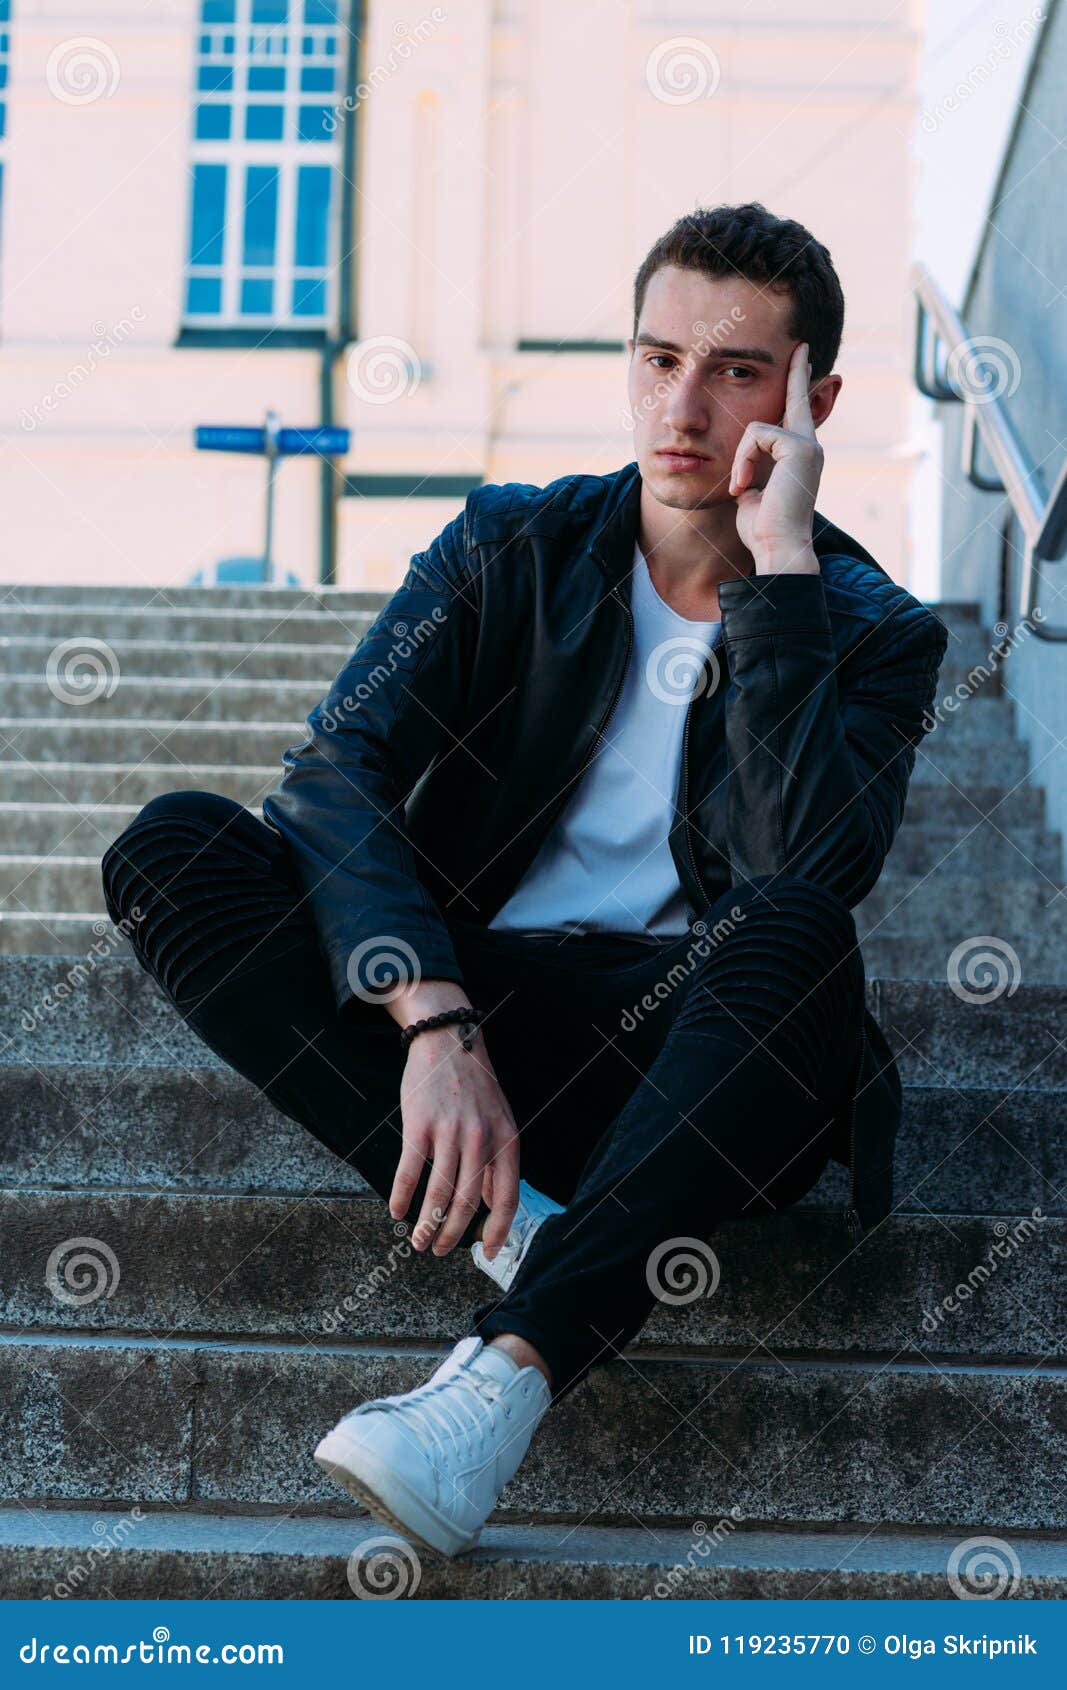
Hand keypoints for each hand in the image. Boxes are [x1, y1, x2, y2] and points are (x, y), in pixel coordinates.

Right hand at [389, 1020, 519, 1258]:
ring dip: (427, 1224)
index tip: (488, 1252)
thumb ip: (498, 1160)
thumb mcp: (500, 1119)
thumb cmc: (474, 1083)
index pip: (507, 1196)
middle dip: (453, 1234)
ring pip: (439, 1193)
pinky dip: (402, 1197)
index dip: (499, 1230)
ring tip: (418, 1242)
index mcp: (506, 1139)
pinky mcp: (420, 1125)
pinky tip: (397, 1211)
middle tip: (439, 1251)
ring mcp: (450, 1132)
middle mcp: (481, 1138)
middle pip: (468, 1202)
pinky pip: (410, 1171)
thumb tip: (491, 1203)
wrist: (447, 1040)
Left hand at [728, 340, 822, 575]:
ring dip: (740, 458)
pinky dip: (742, 460)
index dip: (798, 385)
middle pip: (798, 398)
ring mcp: (808, 445)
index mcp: (799, 455)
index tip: (802, 359)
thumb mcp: (753, 493)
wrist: (778, 548)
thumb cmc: (762, 529)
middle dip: (799, 372)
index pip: (796, 413)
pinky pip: (755, 435)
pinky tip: (743, 484)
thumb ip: (753, 472)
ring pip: (757, 426)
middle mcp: (809, 446)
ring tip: (739, 486)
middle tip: (802, 346)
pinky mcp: (799, 447)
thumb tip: (745, 471)